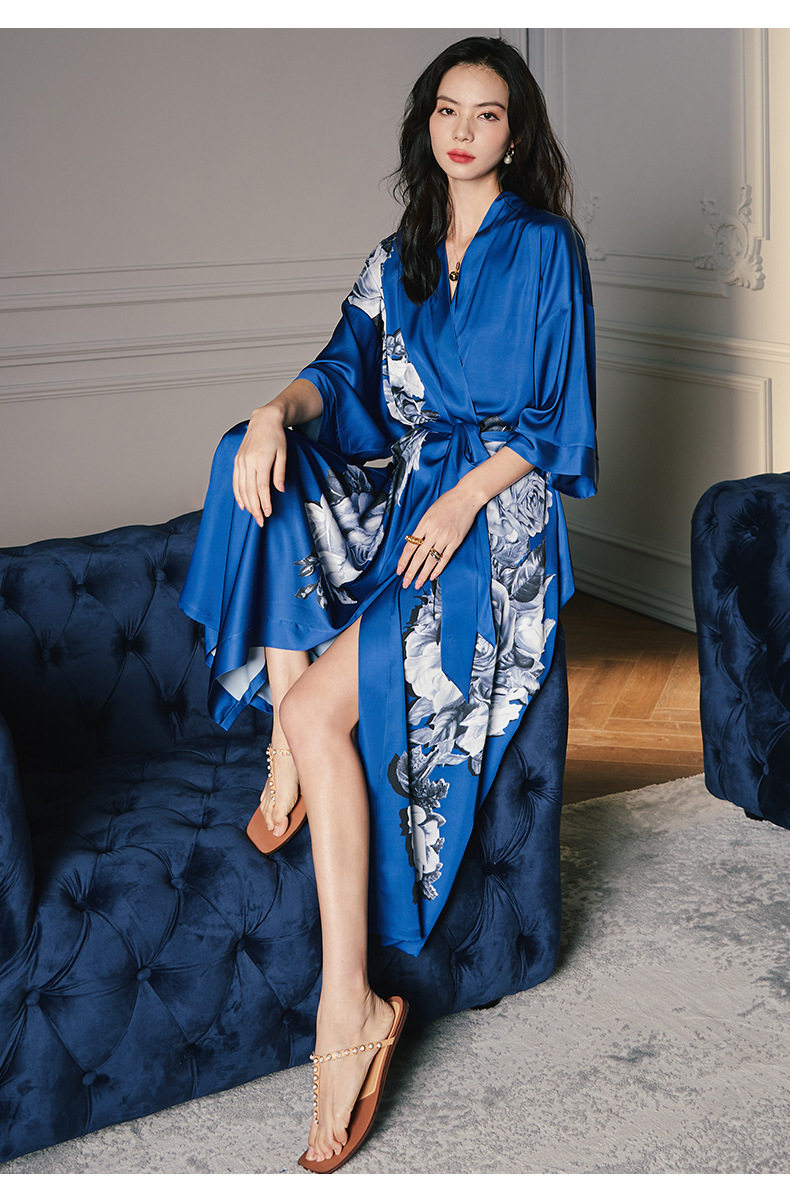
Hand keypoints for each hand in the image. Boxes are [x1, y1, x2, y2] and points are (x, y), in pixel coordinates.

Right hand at [232, 403, 287, 526]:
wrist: (264, 420)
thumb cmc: (276, 436)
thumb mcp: (283, 453)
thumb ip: (280, 472)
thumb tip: (280, 490)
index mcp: (261, 460)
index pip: (261, 487)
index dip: (264, 502)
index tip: (268, 513)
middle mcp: (248, 461)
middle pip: (250, 490)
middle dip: (255, 507)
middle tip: (261, 521)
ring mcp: (241, 461)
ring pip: (242, 487)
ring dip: (247, 503)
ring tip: (253, 515)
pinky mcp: (237, 460)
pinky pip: (235, 480)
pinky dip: (238, 493)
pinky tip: (242, 504)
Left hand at [396, 485, 481, 588]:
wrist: (466, 497)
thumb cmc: (447, 502)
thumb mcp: (429, 512)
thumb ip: (422, 528)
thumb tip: (414, 543)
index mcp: (424, 524)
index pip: (410, 546)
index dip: (403, 560)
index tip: (398, 570)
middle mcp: (434, 532)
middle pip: (418, 556)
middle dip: (410, 572)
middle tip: (405, 583)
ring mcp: (445, 537)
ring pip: (431, 560)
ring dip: (423, 574)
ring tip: (417, 583)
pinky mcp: (456, 541)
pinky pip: (445, 558)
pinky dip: (438, 568)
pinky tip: (432, 576)